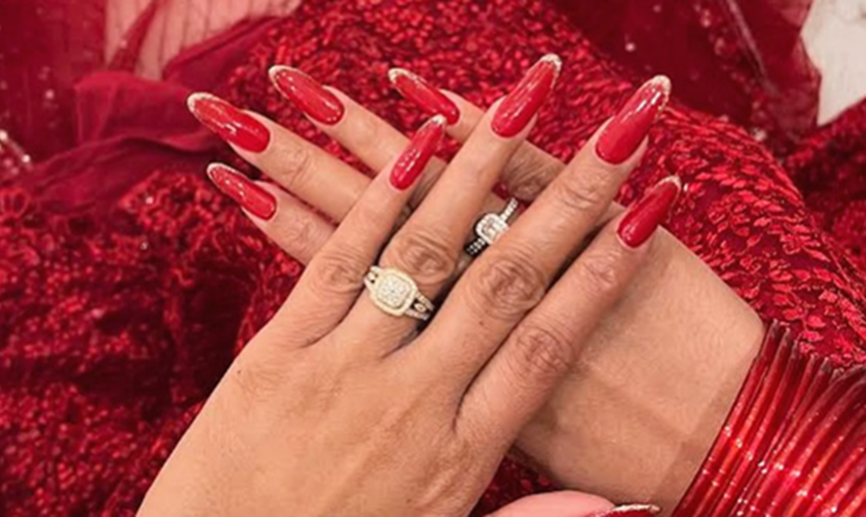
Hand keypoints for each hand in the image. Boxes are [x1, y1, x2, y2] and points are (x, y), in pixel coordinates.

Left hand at [140, 55, 671, 515]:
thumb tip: (622, 508)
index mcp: (459, 456)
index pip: (546, 347)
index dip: (599, 276)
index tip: (642, 214)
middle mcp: (410, 402)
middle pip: (502, 285)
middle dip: (568, 203)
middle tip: (616, 137)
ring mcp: (342, 369)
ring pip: (424, 254)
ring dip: (478, 173)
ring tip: (523, 106)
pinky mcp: (278, 352)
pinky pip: (339, 261)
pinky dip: (381, 199)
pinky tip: (418, 144)